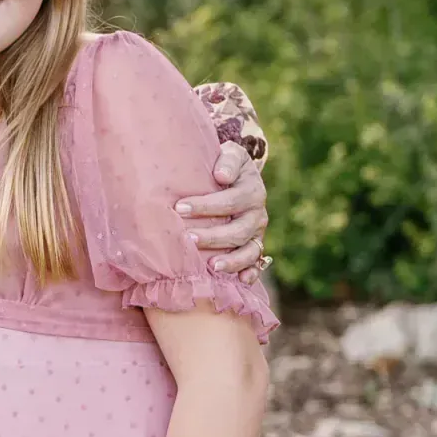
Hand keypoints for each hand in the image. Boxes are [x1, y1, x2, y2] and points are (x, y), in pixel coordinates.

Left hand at [176, 141, 268, 277]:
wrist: (234, 176)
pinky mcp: (255, 247)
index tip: (179, 207)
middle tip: (187, 239)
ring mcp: (257, 233)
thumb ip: (227, 160)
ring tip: (211, 266)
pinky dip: (250, 273)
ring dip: (231, 260)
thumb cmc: (223, 166)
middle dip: (213, 236)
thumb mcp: (229, 154)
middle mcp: (257, 213)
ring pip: (249, 251)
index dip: (206, 205)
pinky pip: (256, 264)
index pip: (231, 200)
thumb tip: (221, 175)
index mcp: (251, 189)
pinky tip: (240, 282)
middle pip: (238, 230)